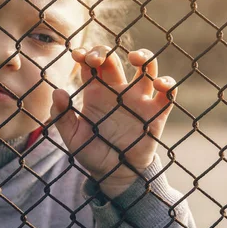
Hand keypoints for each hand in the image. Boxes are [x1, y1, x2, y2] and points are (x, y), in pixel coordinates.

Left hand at [50, 46, 177, 197]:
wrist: (114, 176)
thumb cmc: (91, 153)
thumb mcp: (72, 138)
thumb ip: (62, 117)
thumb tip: (58, 93)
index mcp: (96, 92)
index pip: (92, 64)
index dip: (85, 54)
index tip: (78, 55)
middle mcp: (118, 90)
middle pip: (115, 59)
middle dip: (105, 52)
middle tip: (98, 59)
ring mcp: (139, 99)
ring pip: (147, 68)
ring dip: (145, 56)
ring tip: (136, 58)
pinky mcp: (156, 113)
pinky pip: (168, 94)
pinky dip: (169, 84)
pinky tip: (160, 85)